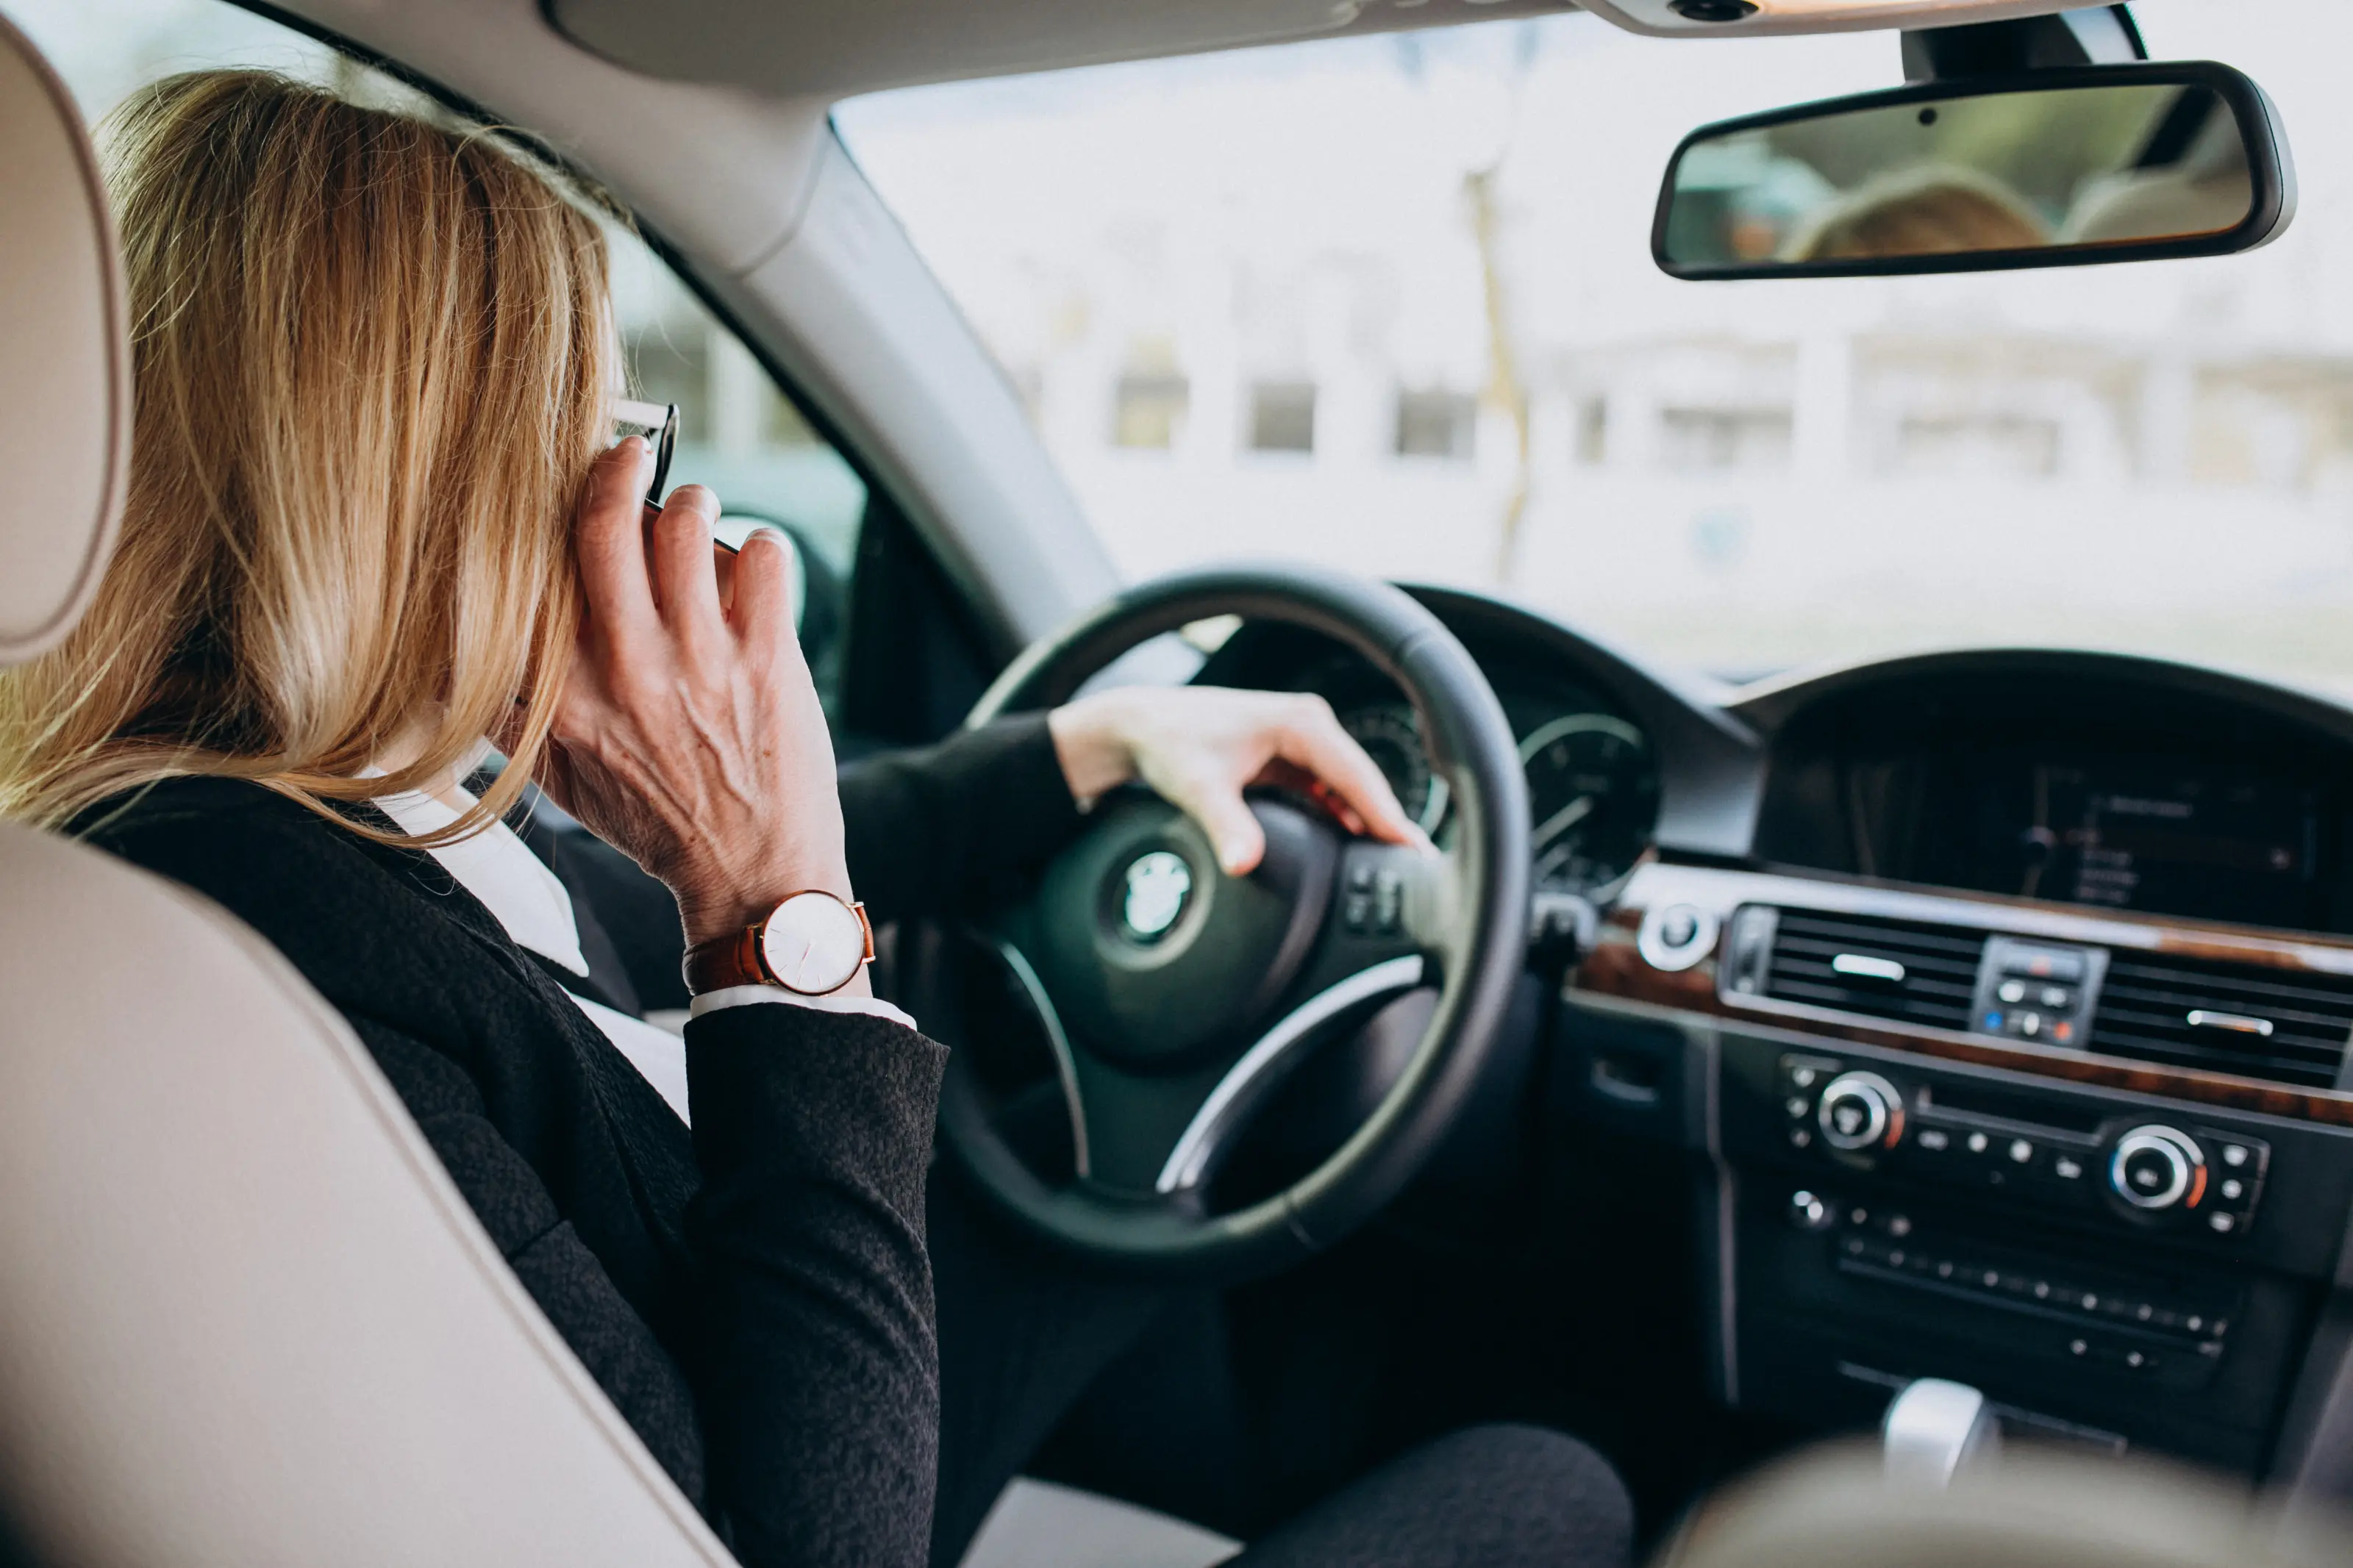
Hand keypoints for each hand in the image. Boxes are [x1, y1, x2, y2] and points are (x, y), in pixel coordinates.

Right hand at [526, 439, 854, 970]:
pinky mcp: (769, 660)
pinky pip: (764, 562)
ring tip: (696, 512)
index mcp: (563, 697)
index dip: (535, 520)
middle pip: (604, 528)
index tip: (546, 493)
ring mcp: (701, 663)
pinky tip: (753, 562)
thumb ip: (507, 716)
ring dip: (693, 504)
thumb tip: (434, 674)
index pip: (527, 581)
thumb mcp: (558, 780)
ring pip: (688, 528)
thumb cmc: (657, 826)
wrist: (751, 877)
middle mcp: (625, 671)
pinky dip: (761, 547)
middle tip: (628, 457)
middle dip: (618, 472)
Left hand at [1047, 687, 1434, 876]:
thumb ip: (1228, 826)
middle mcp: (1309, 725)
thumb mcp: (1200, 787)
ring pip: (1348, 787)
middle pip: (1362, 782)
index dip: (1388, 816)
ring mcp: (1301, 741)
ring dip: (1369, 821)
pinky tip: (1357, 845)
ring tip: (1397, 864)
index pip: (1359, 777)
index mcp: (1302, 723)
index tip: (1414, 852)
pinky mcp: (1288, 756)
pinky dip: (1343, 814)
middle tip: (1418, 869)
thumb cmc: (1169, 742)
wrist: (1138, 724)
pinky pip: (1328, 789)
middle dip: (1388, 823)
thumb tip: (1246, 864)